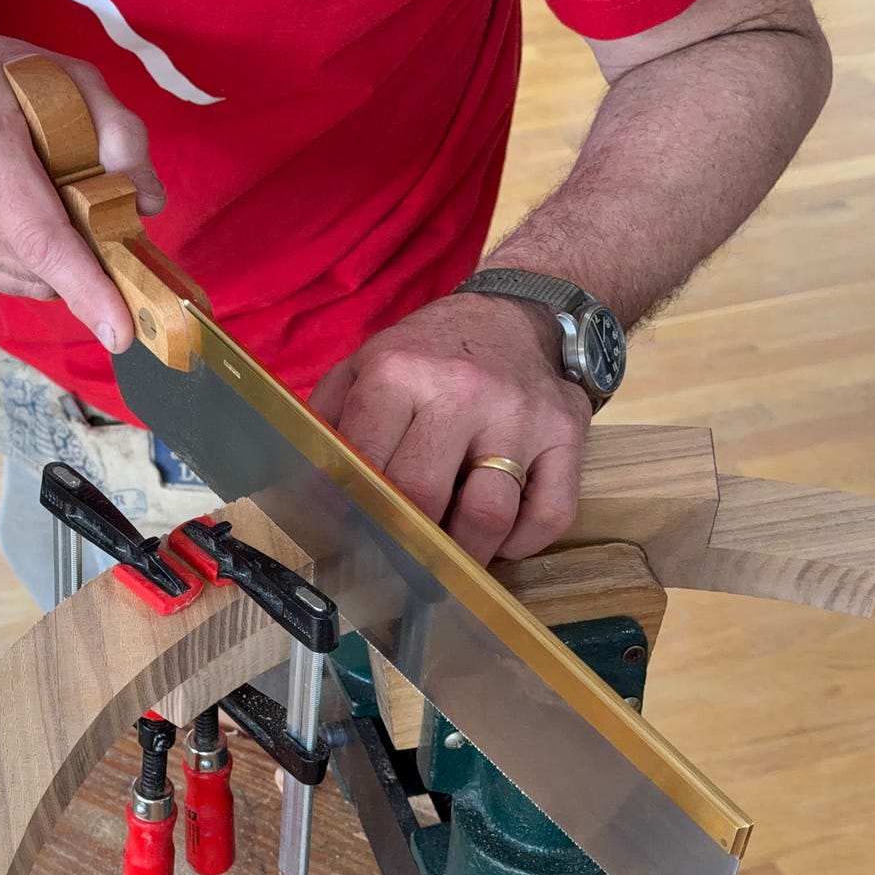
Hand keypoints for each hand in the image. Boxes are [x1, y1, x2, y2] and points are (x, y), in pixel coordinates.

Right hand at [0, 30, 160, 351]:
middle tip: (96, 204)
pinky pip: (24, 280)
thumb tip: (147, 205)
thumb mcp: (76, 80)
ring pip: (42, 280)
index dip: (86, 288)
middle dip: (93, 256)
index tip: (119, 332)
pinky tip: (30, 212)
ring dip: (66, 254)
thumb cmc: (8, 82)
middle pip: (50, 265)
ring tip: (48, 194)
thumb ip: (122, 136)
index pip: (44, 240)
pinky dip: (44, 259)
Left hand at [308, 294, 591, 564]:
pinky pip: (551, 514)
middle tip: (399, 559)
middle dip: (406, 541)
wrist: (515, 314)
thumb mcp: (365, 364)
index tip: (354, 537)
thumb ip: (329, 419)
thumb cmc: (430, 353)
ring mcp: (519, 416)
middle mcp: (461, 392)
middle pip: (423, 497)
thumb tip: (307, 488)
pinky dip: (523, 543)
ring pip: (488, 515)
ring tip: (449, 558)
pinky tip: (501, 538)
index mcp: (399, 373)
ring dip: (464, 554)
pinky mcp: (566, 433)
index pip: (367, 466)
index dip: (356, 512)